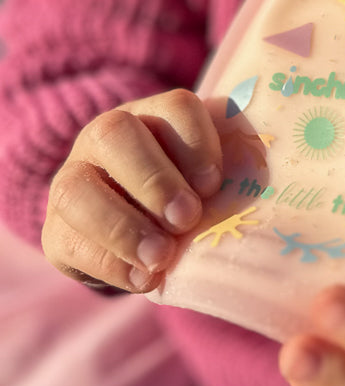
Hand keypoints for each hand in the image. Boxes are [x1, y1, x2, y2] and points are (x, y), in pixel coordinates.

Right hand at [43, 89, 222, 292]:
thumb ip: (223, 181)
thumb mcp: (207, 183)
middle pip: (115, 134)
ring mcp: (73, 180)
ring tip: (161, 257)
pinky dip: (110, 263)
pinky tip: (143, 278)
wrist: (135, 237)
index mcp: (154, 116)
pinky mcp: (55, 232)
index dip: (196, 142)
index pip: (175, 107)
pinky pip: (70, 241)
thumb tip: (249, 199)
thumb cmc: (187, 201)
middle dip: (154, 179)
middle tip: (186, 219)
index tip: (213, 185)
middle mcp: (106, 137)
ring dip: (124, 226)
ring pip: (77, 189)